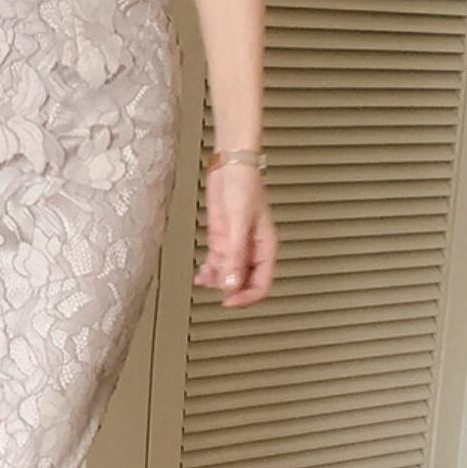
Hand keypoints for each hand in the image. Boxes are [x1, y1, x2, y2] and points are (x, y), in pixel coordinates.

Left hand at [194, 163, 277, 308]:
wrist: (230, 165)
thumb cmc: (243, 186)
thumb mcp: (239, 223)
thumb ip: (234, 255)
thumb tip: (230, 284)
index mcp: (265, 248)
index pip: (261, 284)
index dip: (246, 297)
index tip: (229, 302)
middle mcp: (252, 250)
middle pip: (244, 283)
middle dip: (230, 290)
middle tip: (215, 291)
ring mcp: (236, 246)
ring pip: (229, 275)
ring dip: (217, 281)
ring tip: (204, 280)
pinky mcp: (222, 239)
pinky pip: (218, 263)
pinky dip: (210, 272)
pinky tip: (201, 275)